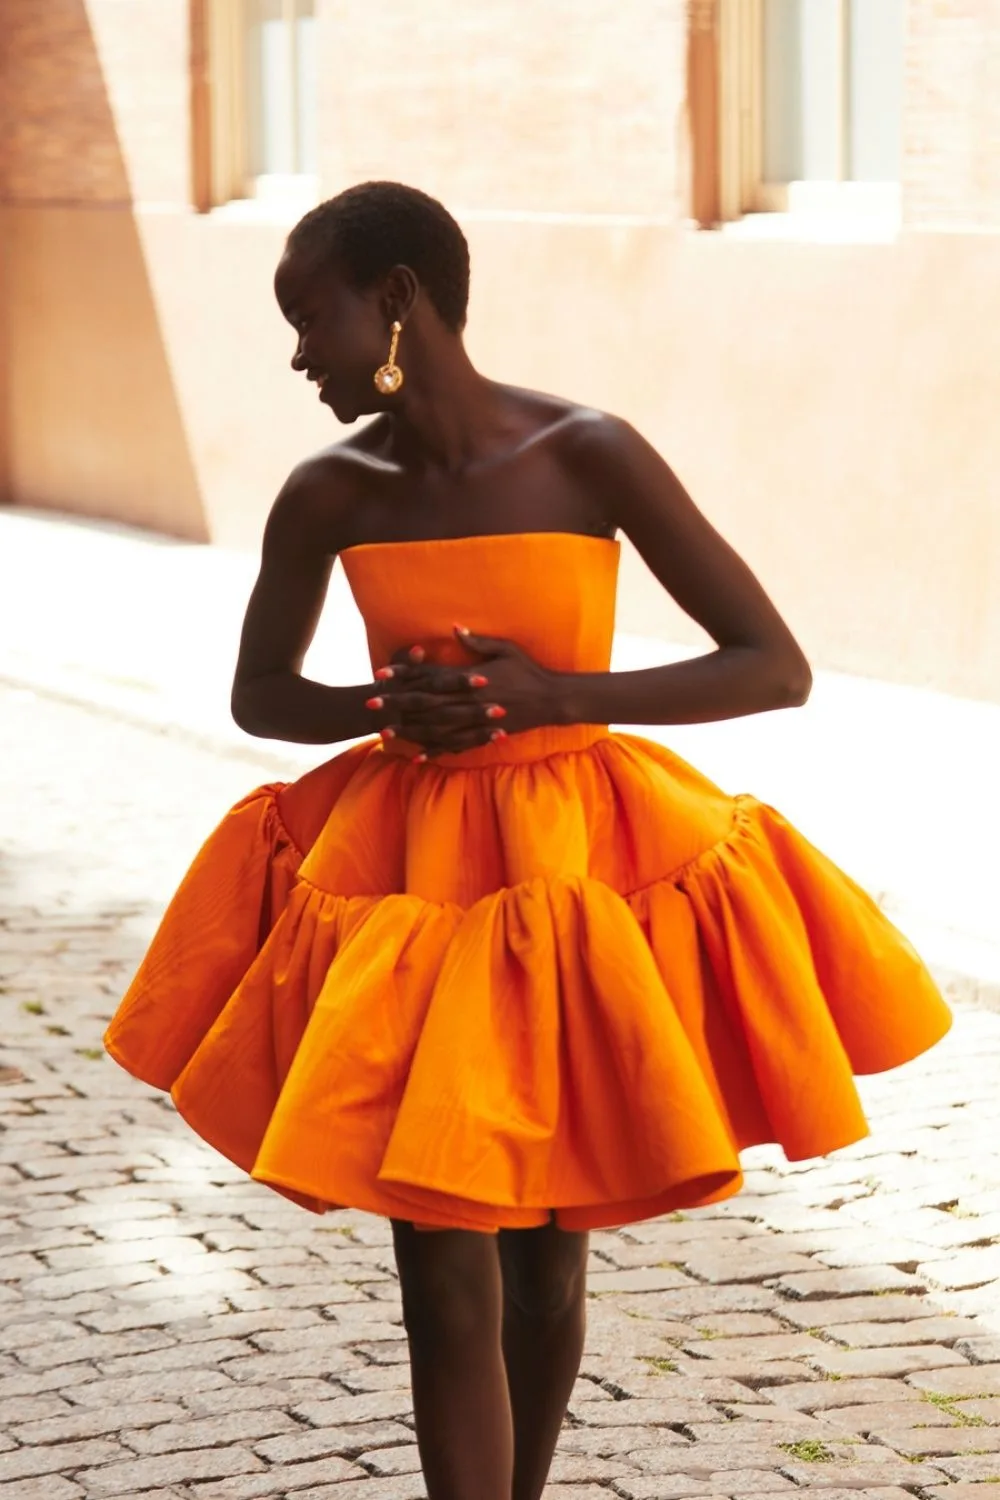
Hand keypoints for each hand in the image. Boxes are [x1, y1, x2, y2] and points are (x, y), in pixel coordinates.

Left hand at [365, 628, 561, 756]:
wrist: (551, 699)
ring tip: (385, 732)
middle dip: (397, 703)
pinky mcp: (482, 735)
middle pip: (425, 703)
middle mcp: (468, 700)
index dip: (405, 673)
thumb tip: (454, 628)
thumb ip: (478, 641)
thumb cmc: (529, 670)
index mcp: (470, 677)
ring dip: (409, 730)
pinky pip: (454, 746)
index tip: (382, 673)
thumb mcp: (506, 649)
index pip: (430, 674)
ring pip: (435, 727)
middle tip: (372, 704)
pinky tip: (417, 757)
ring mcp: (474, 721)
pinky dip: (435, 752)